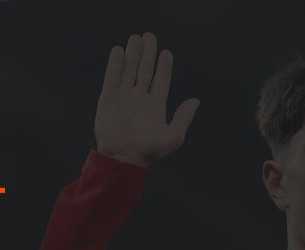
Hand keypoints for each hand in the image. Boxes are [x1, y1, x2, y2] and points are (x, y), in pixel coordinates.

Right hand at [95, 32, 199, 166]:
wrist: (123, 158)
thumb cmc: (149, 151)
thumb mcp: (174, 136)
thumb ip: (184, 117)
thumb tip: (196, 101)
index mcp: (155, 107)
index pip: (161, 81)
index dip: (164, 67)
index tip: (166, 53)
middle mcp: (139, 100)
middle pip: (145, 70)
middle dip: (148, 54)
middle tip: (150, 36)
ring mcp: (123, 98)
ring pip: (129, 70)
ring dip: (133, 54)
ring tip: (136, 37)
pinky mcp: (108, 98)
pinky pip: (112, 76)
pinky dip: (115, 63)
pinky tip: (119, 50)